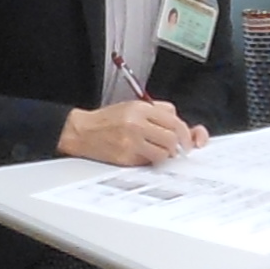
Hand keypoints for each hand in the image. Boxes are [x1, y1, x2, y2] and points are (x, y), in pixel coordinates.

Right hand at [63, 94, 195, 166]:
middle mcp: (137, 124)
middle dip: (177, 146)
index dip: (185, 133)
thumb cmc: (107, 120)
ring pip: (164, 154)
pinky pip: (149, 163)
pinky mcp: (125, 158)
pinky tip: (144, 156)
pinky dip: (151, 161)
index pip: (174, 121)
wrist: (82, 132)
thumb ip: (158, 111)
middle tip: (175, 149)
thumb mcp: (133, 106)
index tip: (187, 140)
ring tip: (157, 151)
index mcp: (140, 109)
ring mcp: (131, 142)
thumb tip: (180, 123)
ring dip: (165, 155)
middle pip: (172, 139)